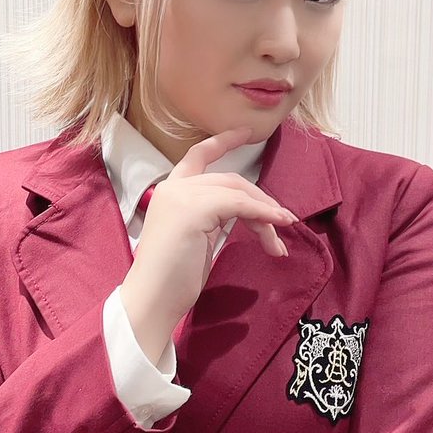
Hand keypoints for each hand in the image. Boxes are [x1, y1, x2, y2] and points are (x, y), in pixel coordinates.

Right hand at [123, 125, 297, 325]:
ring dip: (266, 213)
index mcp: (170, 192)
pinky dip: (262, 213)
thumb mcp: (197, 239)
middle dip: (260, 202)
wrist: (152, 300)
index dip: (223, 142)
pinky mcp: (194, 209)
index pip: (198, 156)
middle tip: (281, 227)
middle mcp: (174, 187)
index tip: (246, 132)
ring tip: (279, 238)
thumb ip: (213, 218)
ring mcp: (182, 196)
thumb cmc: (172, 279)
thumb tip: (248, 213)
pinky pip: (239, 204)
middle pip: (231, 180)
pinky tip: (277, 224)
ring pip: (238, 192)